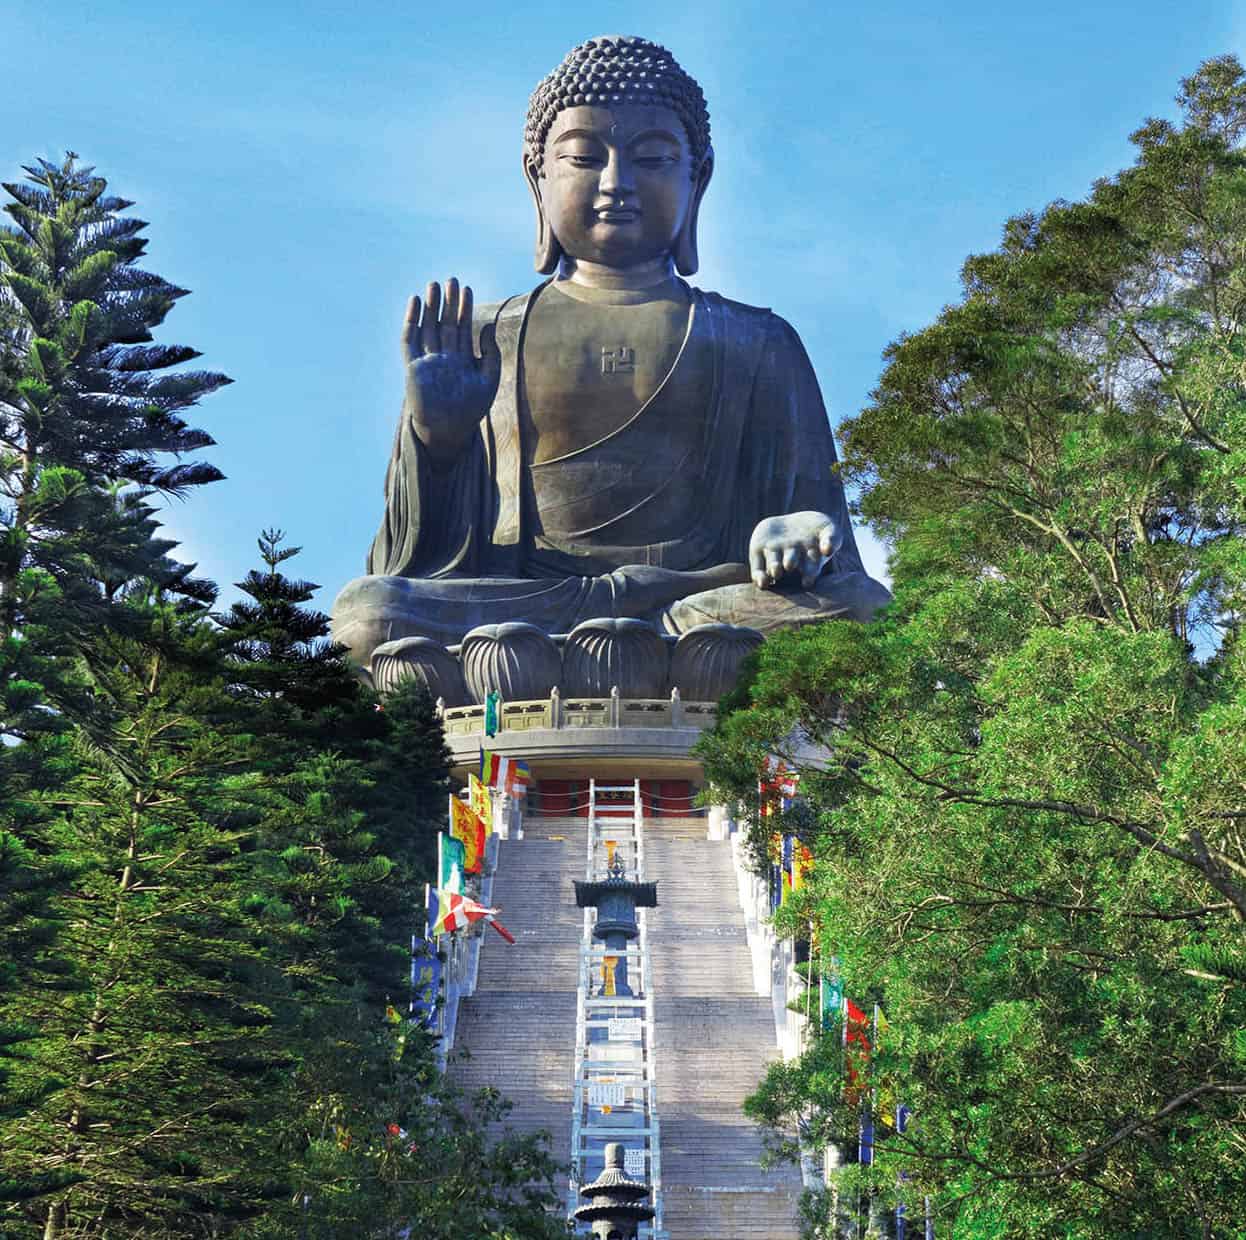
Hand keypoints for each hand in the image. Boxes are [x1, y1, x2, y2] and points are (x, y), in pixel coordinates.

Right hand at [402, 279, 500, 462]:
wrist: (449, 430)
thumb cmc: (470, 410)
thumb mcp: (488, 381)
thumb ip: (491, 355)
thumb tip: (488, 327)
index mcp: (460, 360)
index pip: (462, 328)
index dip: (463, 309)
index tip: (467, 289)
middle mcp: (443, 357)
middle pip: (444, 323)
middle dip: (447, 302)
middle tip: (451, 280)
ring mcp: (427, 361)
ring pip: (427, 327)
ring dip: (430, 307)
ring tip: (433, 285)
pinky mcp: (412, 367)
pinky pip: (409, 340)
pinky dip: (411, 321)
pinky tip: (414, 303)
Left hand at [749, 511, 841, 589]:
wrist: (793, 522)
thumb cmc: (817, 529)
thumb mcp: (829, 529)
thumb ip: (832, 538)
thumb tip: (828, 550)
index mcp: (808, 559)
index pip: (809, 570)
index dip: (808, 575)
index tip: (807, 581)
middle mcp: (790, 561)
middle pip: (789, 564)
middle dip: (789, 564)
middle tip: (789, 565)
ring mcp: (774, 556)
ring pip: (773, 566)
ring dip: (774, 568)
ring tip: (777, 569)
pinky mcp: (757, 552)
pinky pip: (756, 570)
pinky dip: (759, 577)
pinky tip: (762, 581)